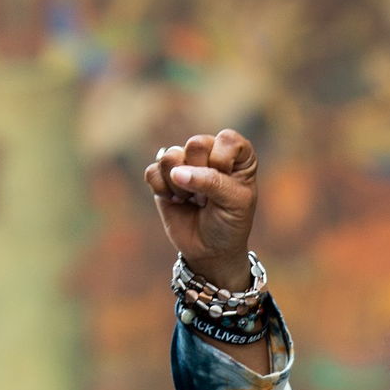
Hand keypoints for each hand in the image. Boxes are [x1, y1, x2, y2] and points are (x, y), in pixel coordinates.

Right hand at [144, 131, 257, 290]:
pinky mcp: (163, 176)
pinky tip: (177, 201)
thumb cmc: (230, 224)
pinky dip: (163, 190)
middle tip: (208, 198)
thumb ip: (212, 182)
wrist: (210, 250)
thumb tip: (177, 172)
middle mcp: (210, 152)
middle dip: (201, 176)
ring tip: (193, 200)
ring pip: (170, 156)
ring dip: (181, 186)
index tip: (228, 186)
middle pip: (196, 144)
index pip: (228, 139)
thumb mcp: (234, 203)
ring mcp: (184, 162)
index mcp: (236, 154)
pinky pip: (153, 171)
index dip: (223, 162)